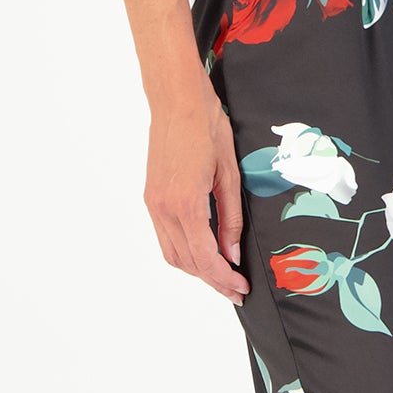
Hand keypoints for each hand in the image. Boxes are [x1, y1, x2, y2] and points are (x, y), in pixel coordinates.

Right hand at [145, 82, 248, 299]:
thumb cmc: (208, 129)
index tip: (241, 289)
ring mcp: (153, 204)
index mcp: (186, 204)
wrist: (178, 102)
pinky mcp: (151, 197)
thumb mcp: (230, 175)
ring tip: (221, 275)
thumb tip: (233, 255)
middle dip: (212, 280)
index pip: (205, 258)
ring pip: (172, 254)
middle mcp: (164, 208)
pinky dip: (183, 253)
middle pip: (187, 262)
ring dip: (196, 270)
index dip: (224, 279)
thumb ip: (230, 220)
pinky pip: (164, 237)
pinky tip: (202, 252)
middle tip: (236, 290)